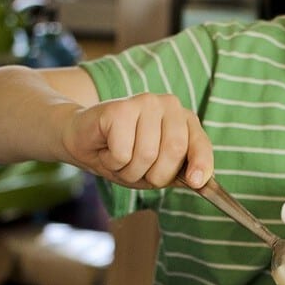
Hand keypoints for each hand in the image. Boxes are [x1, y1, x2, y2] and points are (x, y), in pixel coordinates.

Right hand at [62, 92, 213, 188]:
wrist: (84, 140)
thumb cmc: (124, 155)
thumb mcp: (158, 168)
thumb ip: (180, 172)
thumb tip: (199, 181)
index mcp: (184, 119)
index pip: (199, 143)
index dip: (201, 164)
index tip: (195, 182)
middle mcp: (168, 105)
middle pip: (173, 151)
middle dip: (155, 175)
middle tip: (138, 171)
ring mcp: (144, 103)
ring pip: (146, 155)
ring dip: (130, 170)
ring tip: (120, 158)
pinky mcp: (119, 108)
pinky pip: (123, 154)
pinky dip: (113, 162)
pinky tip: (107, 149)